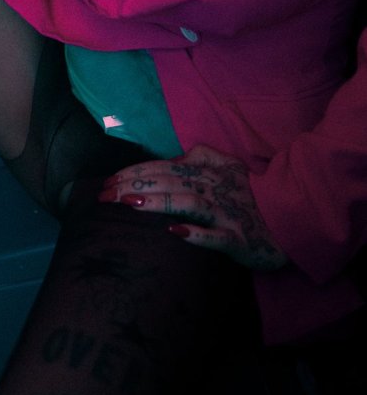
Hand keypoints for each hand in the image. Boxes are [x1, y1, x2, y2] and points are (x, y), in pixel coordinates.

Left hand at [97, 143, 288, 269]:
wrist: (293, 216)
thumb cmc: (252, 192)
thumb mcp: (227, 165)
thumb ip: (199, 156)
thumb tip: (173, 155)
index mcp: (206, 171)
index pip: (162, 168)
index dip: (133, 172)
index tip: (105, 181)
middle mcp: (212, 188)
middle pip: (167, 182)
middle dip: (133, 186)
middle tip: (103, 195)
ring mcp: (225, 213)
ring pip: (187, 203)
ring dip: (157, 202)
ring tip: (129, 204)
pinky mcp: (239, 239)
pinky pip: (216, 236)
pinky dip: (196, 234)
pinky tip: (175, 234)